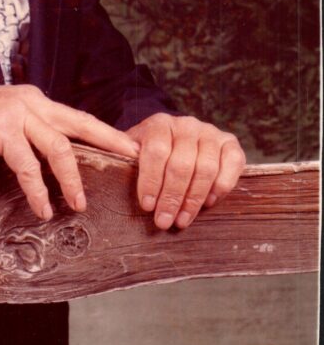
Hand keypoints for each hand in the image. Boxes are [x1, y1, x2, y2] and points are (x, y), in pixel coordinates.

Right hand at [0, 84, 139, 220]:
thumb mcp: (11, 121)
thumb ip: (33, 133)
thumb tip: (60, 162)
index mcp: (39, 102)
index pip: (80, 117)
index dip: (106, 133)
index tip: (131, 147)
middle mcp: (34, 104)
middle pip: (80, 122)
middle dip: (108, 140)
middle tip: (131, 159)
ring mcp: (18, 116)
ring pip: (58, 147)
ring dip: (71, 179)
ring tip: (79, 204)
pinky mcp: (2, 131)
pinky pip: (26, 165)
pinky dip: (37, 189)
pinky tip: (42, 206)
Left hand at [126, 113, 245, 229]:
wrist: (176, 138)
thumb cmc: (151, 153)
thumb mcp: (133, 151)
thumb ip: (124, 159)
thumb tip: (111, 177)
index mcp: (159, 123)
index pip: (156, 151)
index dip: (151, 180)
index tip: (147, 206)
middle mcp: (186, 124)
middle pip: (181, 164)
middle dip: (172, 197)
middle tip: (164, 221)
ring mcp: (210, 132)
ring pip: (206, 168)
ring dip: (194, 199)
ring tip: (182, 220)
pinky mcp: (230, 143)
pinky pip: (232, 165)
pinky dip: (221, 187)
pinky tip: (207, 203)